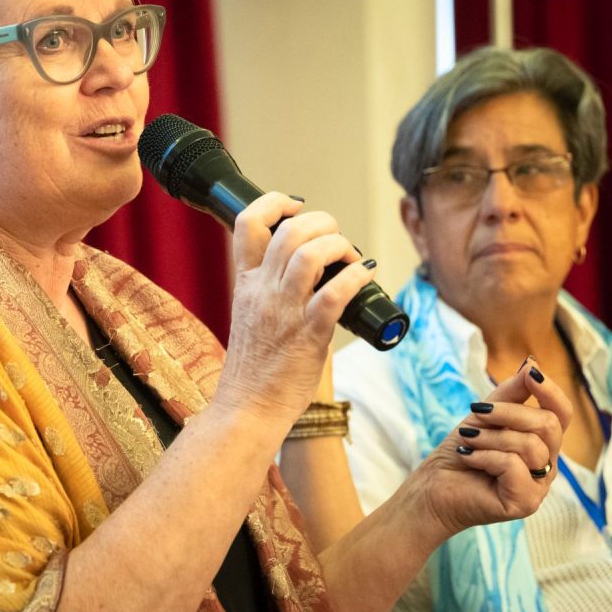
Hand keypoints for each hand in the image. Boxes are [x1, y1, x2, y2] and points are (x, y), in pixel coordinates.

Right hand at [214, 193, 375, 420]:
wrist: (247, 409)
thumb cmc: (255, 367)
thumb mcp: (252, 315)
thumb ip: (273, 289)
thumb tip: (310, 269)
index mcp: (245, 283)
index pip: (246, 223)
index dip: (273, 202)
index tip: (295, 206)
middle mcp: (262, 291)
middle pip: (288, 231)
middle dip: (321, 222)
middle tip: (335, 238)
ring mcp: (284, 312)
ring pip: (310, 254)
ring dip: (339, 246)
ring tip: (351, 257)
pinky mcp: (308, 335)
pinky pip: (335, 293)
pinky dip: (356, 277)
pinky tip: (366, 274)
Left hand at [413, 360, 571, 538]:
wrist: (434, 487)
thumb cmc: (463, 450)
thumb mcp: (487, 414)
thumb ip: (512, 393)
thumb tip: (532, 366)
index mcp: (543, 443)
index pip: (562, 413)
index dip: (551, 391)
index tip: (531, 373)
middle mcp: (548, 465)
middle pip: (549, 425)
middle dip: (509, 412)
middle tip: (476, 411)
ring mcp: (539, 487)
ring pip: (530, 445)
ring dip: (490, 436)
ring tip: (468, 439)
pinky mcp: (525, 502)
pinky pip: (513, 465)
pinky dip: (485, 456)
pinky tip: (469, 459)